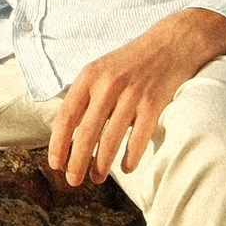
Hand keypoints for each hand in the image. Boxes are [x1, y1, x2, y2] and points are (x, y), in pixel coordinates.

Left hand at [46, 8, 225, 185]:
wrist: (171, 43)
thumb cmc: (130, 62)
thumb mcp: (100, 70)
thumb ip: (84, 96)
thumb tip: (66, 132)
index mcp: (89, 76)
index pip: (66, 116)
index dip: (58, 143)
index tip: (54, 164)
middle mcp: (108, 85)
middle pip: (86, 133)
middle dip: (77, 162)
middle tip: (73, 182)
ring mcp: (132, 94)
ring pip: (111, 139)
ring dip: (101, 165)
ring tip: (96, 179)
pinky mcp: (155, 103)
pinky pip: (138, 138)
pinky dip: (130, 157)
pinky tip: (126, 168)